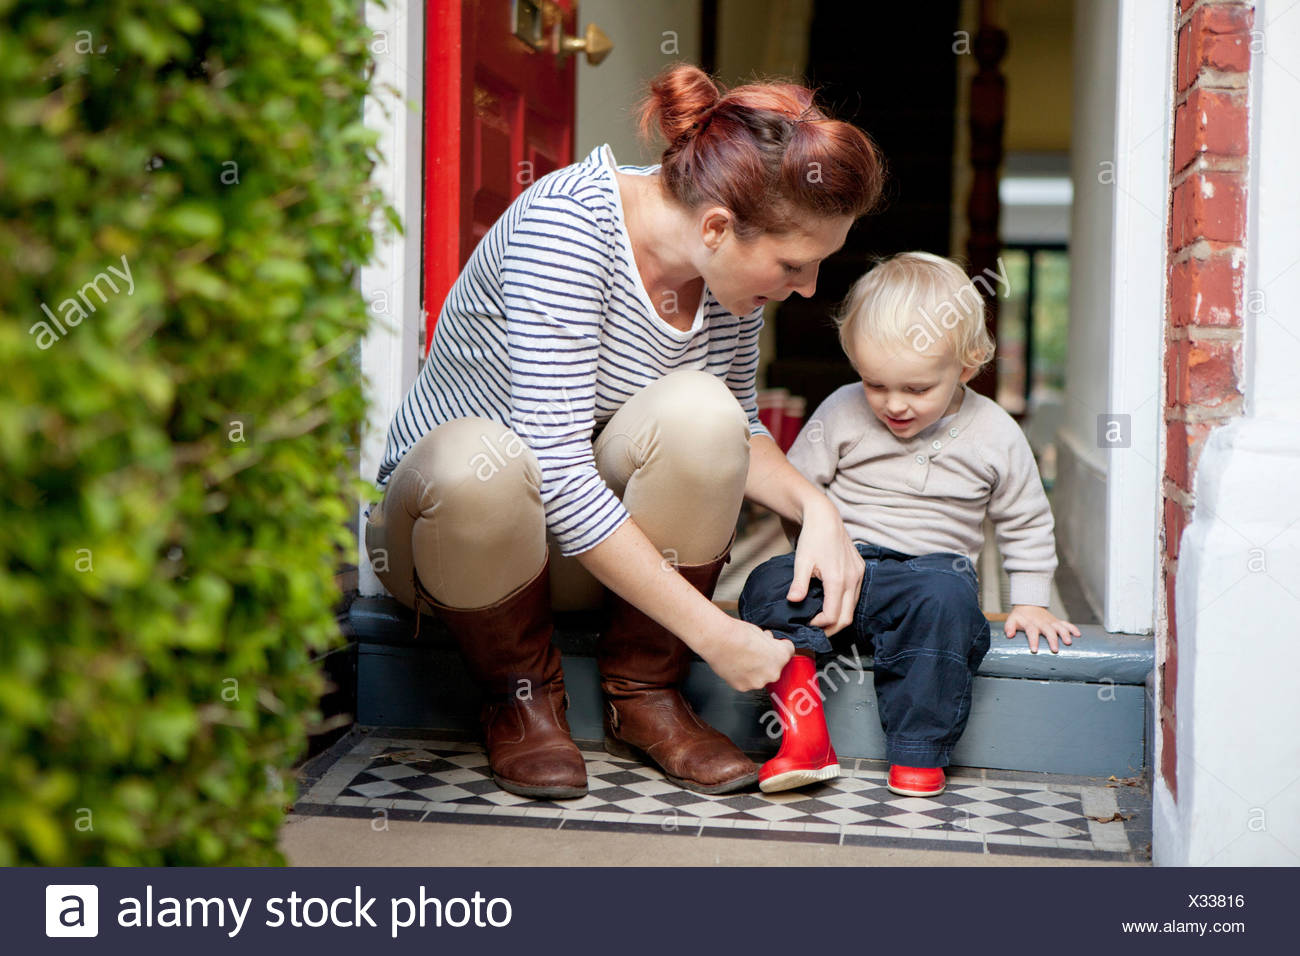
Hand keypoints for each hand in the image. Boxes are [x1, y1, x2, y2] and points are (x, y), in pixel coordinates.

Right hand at [705, 619, 794, 691]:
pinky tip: (736, 665)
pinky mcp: (743, 687)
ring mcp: (757, 682)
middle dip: (767, 659)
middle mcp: (772, 673)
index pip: (788, 651)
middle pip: (775, 666)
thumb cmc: (737, 634)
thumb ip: (769, 641)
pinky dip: (743, 675)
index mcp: (781, 657)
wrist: (718, 640)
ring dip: (755, 669)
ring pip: (761, 676)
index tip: (775, 644)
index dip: (780, 645)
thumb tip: (768, 643)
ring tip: (742, 658)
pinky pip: (747, 681)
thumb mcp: (760, 631)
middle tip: (754, 651)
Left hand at [788, 497, 863, 635]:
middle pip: (847, 617)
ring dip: (839, 617)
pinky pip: (856, 595)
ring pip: (853, 608)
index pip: (833, 615)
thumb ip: (799, 583)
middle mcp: (853, 579)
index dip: (820, 625)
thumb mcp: (801, 561)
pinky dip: (845, 604)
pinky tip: (831, 603)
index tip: (807, 624)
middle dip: (831, 628)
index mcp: (838, 579)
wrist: (825, 517)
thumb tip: (793, 601)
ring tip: (822, 620)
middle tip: (816, 631)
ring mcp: (859, 575)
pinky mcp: (861, 570)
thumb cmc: (812, 538)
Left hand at [1004, 605, 1078, 653]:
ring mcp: (1051, 621)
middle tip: (1055, 650)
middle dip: (1052, 640)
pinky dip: (1073, 628)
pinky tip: (1078, 634)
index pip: (1032, 632)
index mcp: (1031, 623)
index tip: (1034, 650)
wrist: (1029, 604)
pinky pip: (1066, 623)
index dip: (1033, 641)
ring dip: (1065, 634)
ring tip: (1069, 642)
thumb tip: (1009, 635)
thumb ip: (1009, 627)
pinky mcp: (1057, 621)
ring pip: (1059, 627)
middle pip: (1048, 631)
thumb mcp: (1012, 619)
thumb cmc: (1021, 616)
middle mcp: (1042, 622)